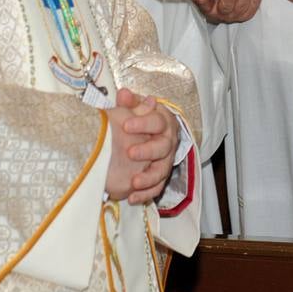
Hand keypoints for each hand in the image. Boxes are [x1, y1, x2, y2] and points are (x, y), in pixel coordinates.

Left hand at [106, 87, 180, 203]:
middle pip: (163, 147)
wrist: (146, 134)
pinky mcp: (160, 177)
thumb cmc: (138, 119)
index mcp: (163, 121)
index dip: (143, 123)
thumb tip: (123, 93)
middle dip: (147, 151)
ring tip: (133, 182)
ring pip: (162, 171)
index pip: (158, 121)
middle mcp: (168, 141)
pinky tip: (132, 198)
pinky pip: (157, 188)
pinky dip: (146, 194)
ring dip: (149, 177)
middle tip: (130, 153)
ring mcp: (166, 161)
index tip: (126, 125)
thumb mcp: (134, 108)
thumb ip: (129, 102)